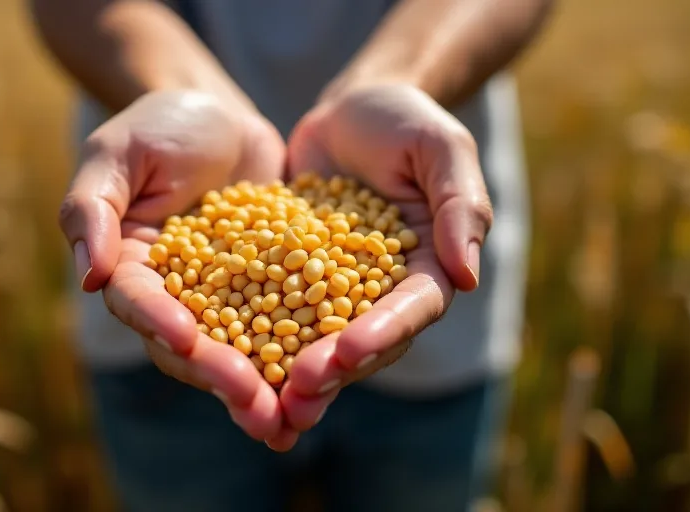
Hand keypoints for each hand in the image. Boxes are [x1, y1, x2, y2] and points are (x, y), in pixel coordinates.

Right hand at [58, 90, 288, 440]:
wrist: (219, 115)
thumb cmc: (158, 124)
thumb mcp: (117, 153)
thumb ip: (92, 208)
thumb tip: (90, 275)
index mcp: (130, 268)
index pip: (140, 305)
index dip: (161, 324)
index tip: (188, 341)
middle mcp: (174, 296)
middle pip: (191, 346)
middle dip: (222, 378)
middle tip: (258, 409)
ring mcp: (223, 299)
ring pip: (239, 351)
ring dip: (264, 390)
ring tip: (292, 423)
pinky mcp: (269, 291)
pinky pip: (284, 327)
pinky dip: (302, 358)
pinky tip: (330, 385)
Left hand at [278, 84, 492, 431]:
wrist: (351, 110)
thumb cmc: (406, 121)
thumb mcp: (440, 147)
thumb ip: (459, 205)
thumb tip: (467, 276)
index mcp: (428, 270)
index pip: (410, 310)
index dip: (381, 333)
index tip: (348, 352)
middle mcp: (382, 292)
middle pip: (361, 341)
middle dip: (330, 370)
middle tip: (296, 396)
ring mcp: (334, 290)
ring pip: (315, 341)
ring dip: (290, 374)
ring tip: (260, 403)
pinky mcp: (292, 279)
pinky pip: (273, 311)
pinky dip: (253, 339)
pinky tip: (222, 359)